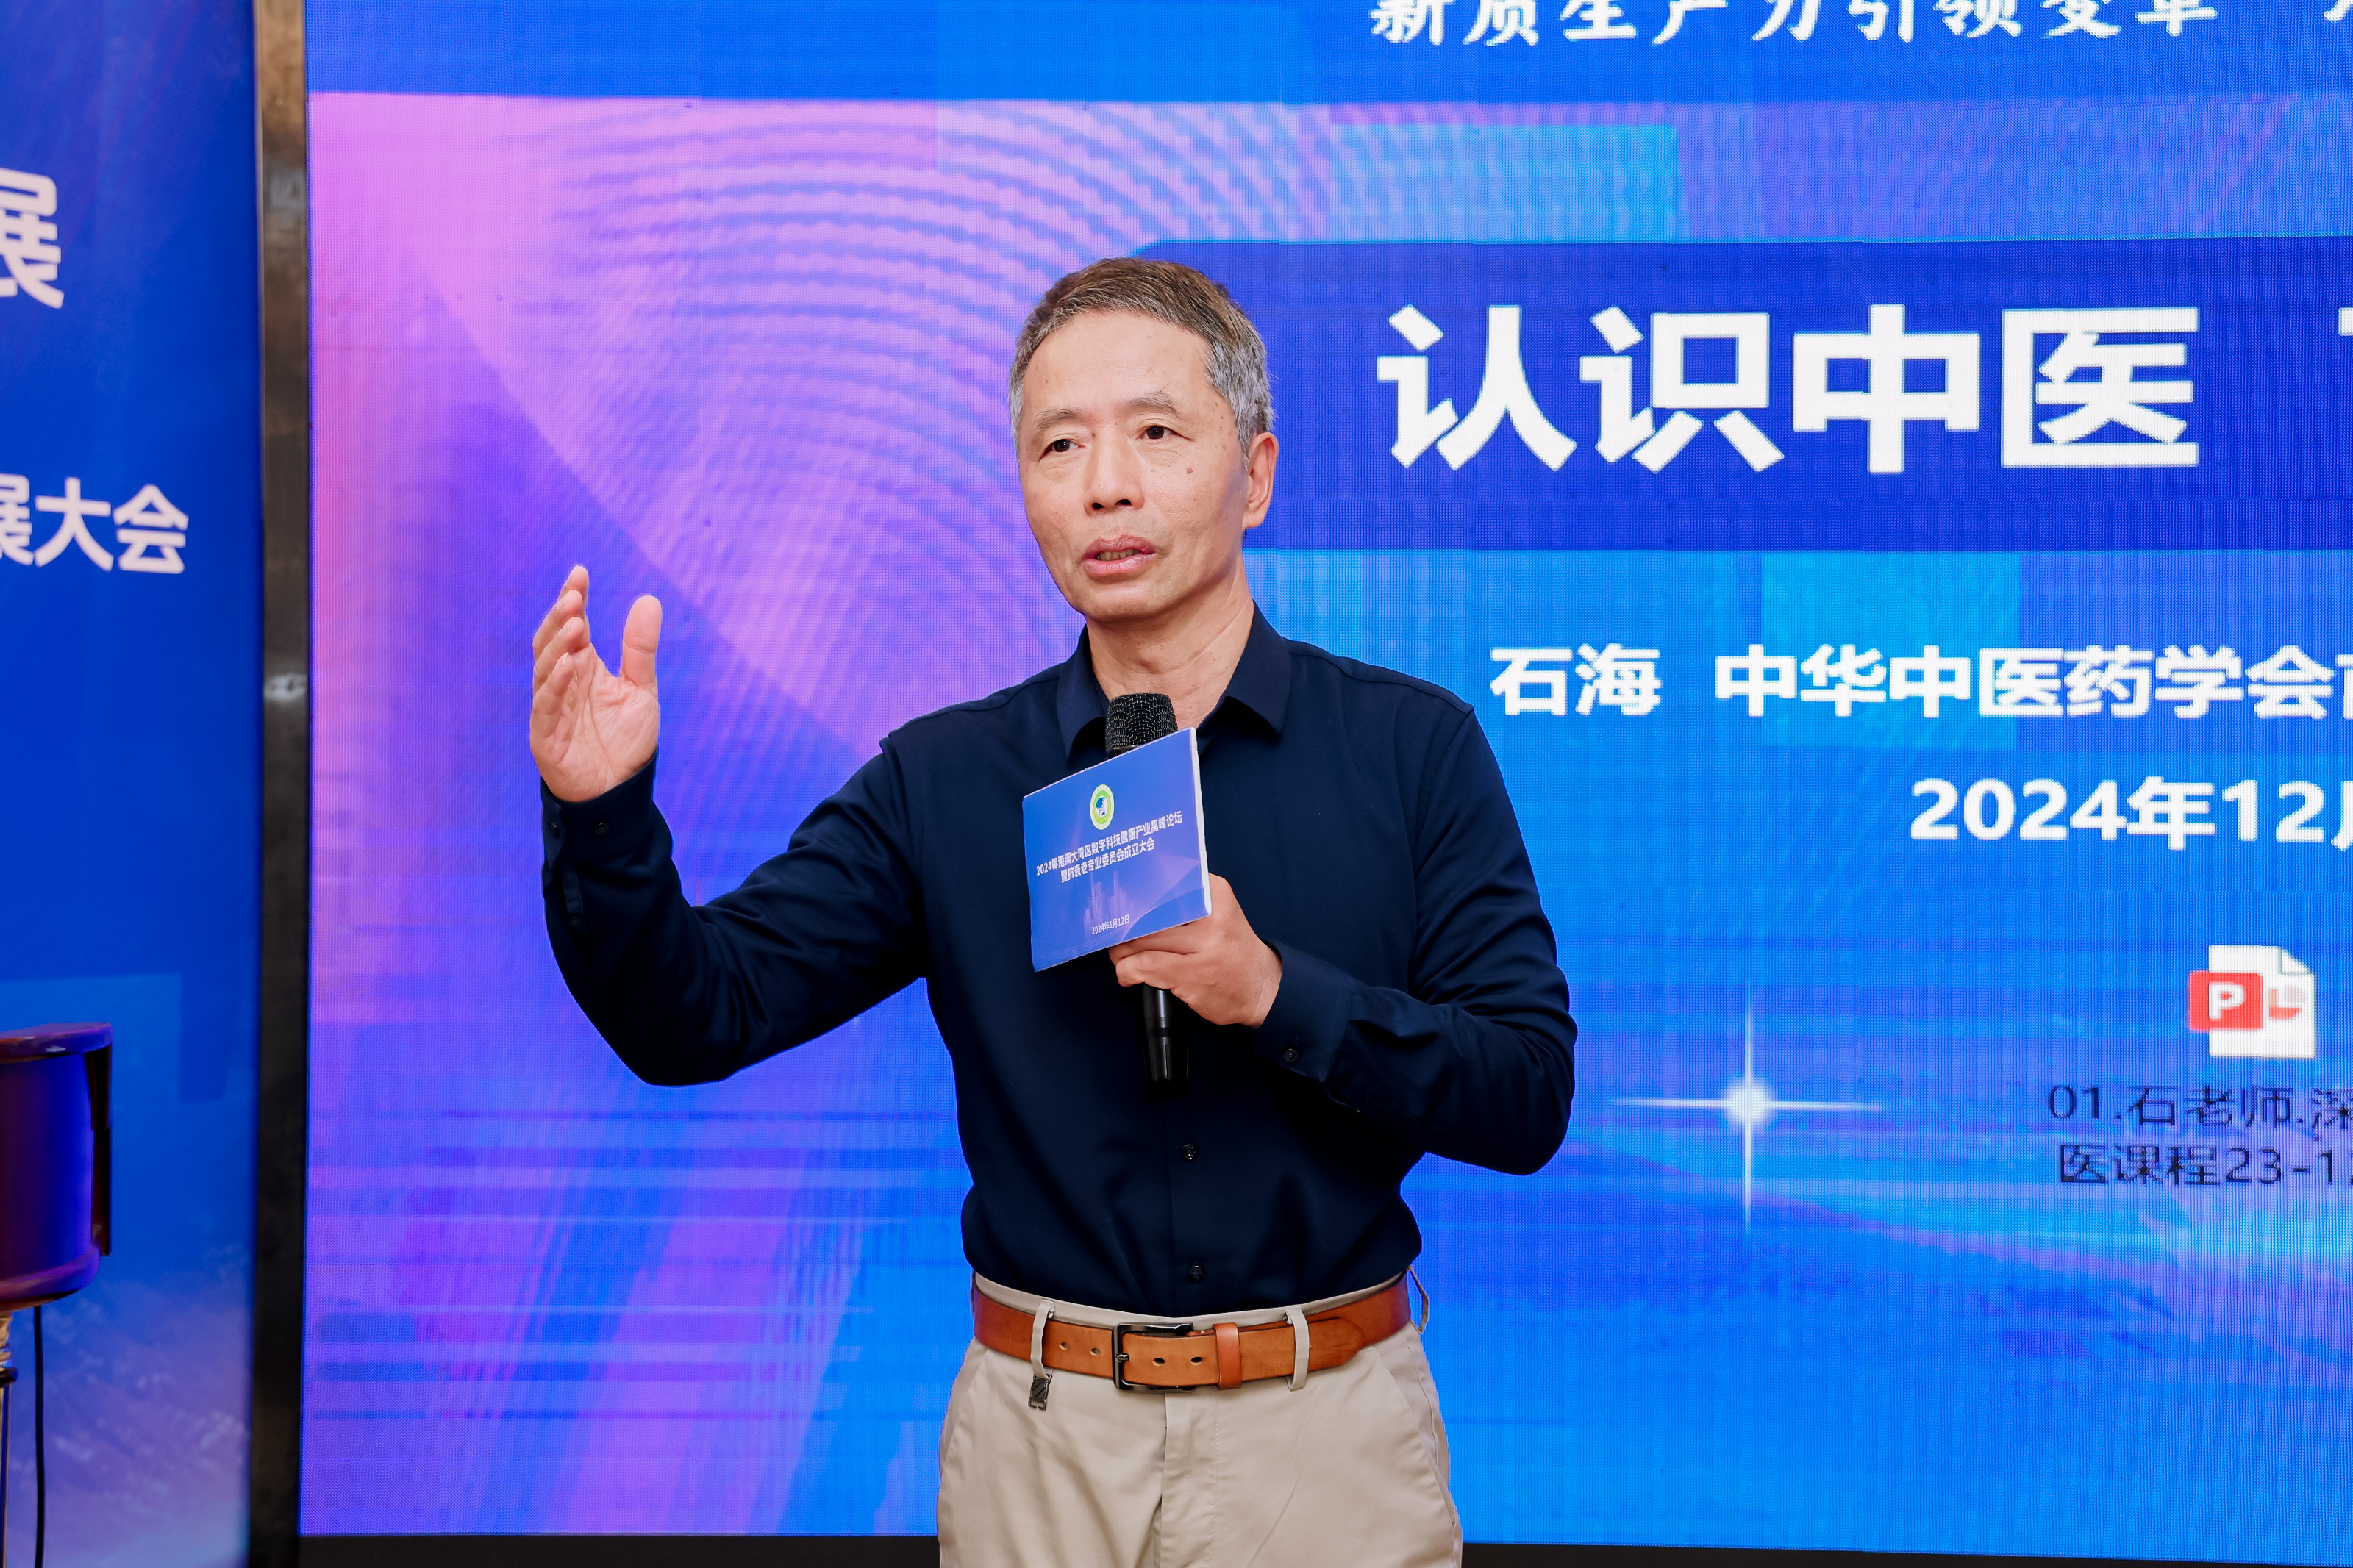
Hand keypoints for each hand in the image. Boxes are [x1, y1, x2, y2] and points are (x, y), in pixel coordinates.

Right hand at [530, 565, 662, 802]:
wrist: (620, 790)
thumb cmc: (625, 740)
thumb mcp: (640, 688)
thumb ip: (640, 649)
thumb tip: (648, 600)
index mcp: (582, 667)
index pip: (572, 625)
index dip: (572, 599)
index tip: (580, 573)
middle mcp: (562, 682)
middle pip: (552, 641)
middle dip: (560, 615)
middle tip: (573, 592)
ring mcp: (551, 707)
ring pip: (544, 667)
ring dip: (557, 644)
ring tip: (574, 621)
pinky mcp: (545, 735)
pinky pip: (545, 705)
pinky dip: (554, 683)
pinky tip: (568, 665)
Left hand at [1108, 875, 1282, 1028]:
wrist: (1262, 988)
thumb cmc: (1231, 950)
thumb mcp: (1218, 913)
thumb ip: (1183, 902)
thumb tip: (1134, 900)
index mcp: (1214, 893)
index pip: (1162, 884)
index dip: (1133, 895)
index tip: (1118, 904)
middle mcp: (1212, 915)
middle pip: (1146, 914)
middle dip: (1123, 930)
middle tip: (1115, 937)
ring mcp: (1205, 946)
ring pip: (1141, 941)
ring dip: (1121, 952)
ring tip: (1121, 957)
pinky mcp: (1194, 975)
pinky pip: (1144, 967)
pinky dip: (1128, 971)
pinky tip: (1129, 975)